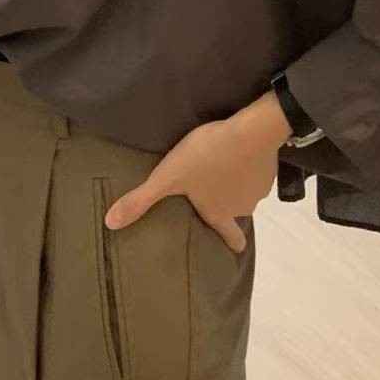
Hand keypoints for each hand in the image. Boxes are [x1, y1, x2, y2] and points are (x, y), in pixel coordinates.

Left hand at [105, 92, 292, 251]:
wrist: (249, 131)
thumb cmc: (206, 157)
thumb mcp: (167, 177)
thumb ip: (141, 200)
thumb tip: (110, 224)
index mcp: (219, 212)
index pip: (230, 236)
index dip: (232, 242)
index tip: (235, 247)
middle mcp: (242, 206)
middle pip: (238, 212)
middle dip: (229, 206)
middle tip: (218, 194)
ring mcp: (259, 188)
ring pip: (247, 190)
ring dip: (238, 183)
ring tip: (227, 168)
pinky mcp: (270, 167)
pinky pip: (258, 171)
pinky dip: (250, 165)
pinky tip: (241, 154)